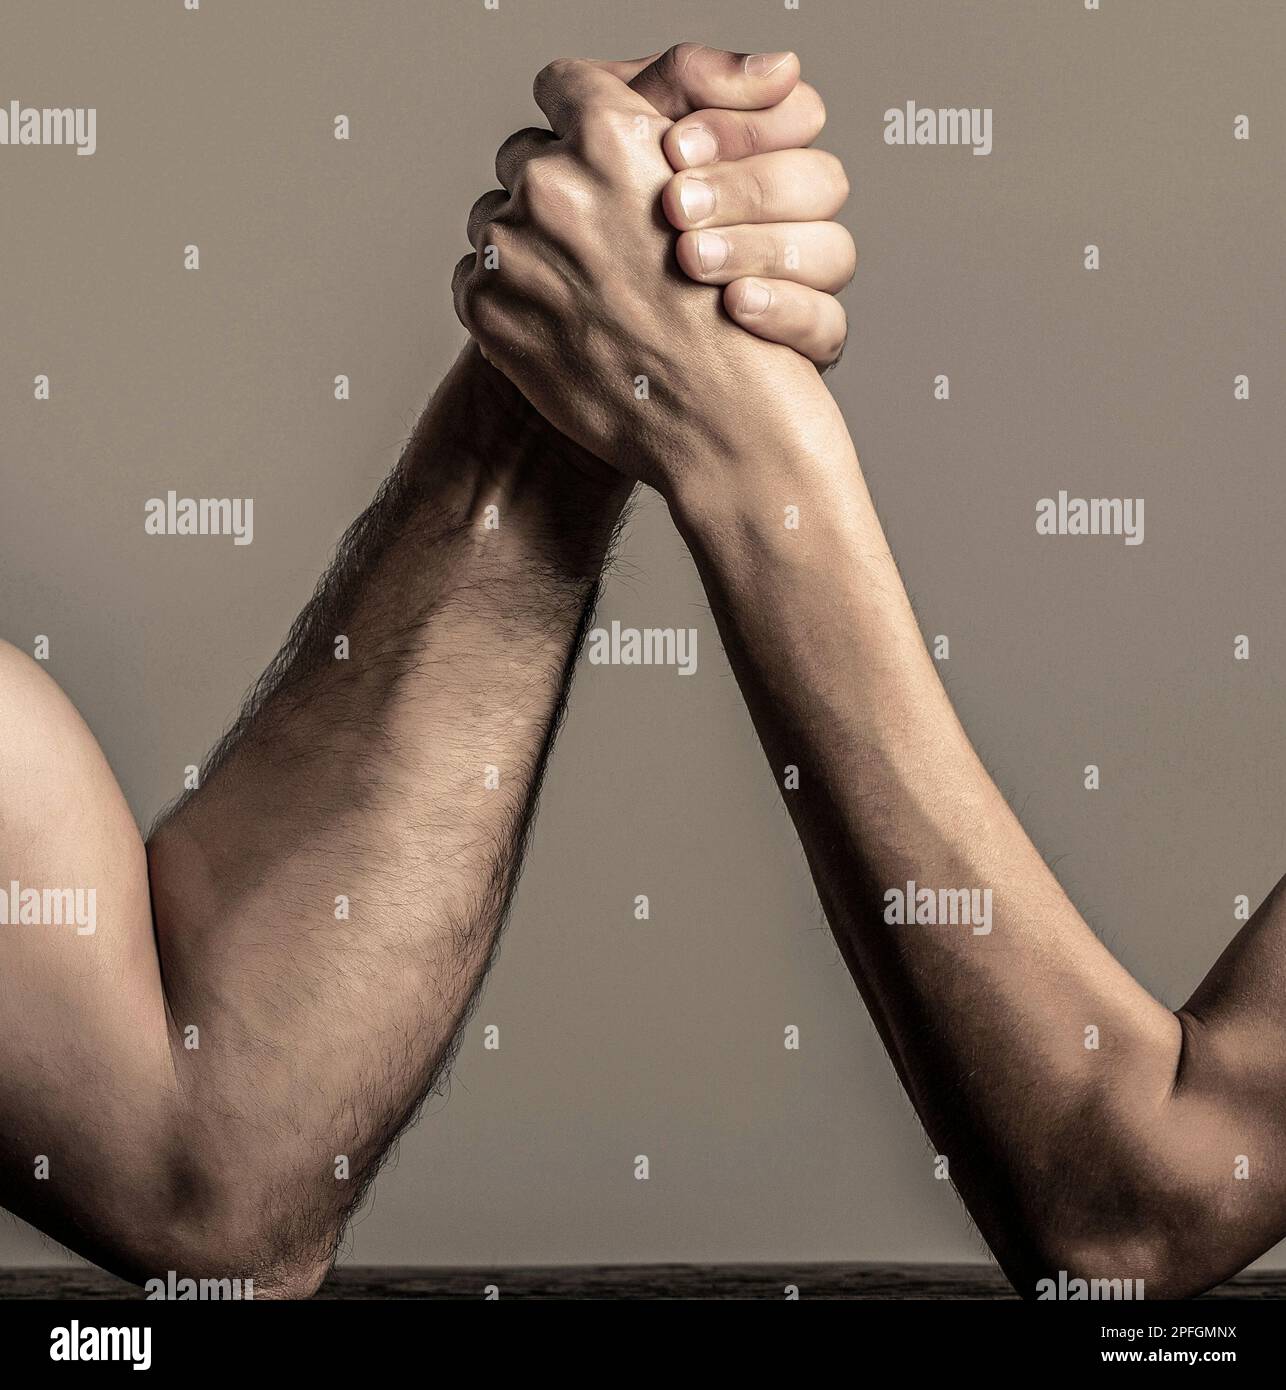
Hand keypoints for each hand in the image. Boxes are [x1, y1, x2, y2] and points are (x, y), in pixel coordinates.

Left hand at [453, 46, 852, 491]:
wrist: (717, 420)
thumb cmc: (730, 319)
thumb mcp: (715, 201)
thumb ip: (647, 152)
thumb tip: (600, 134)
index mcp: (611, 138)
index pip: (563, 85)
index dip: (577, 115)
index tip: (586, 146)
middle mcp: (552, 182)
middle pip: (524, 157)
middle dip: (553, 190)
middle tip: (594, 241)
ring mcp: (511, 247)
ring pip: (494, 218)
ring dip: (526, 245)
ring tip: (579, 291)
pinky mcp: (488, 307)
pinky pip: (476, 278)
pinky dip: (507, 296)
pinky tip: (558, 323)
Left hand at [597, 46, 852, 366]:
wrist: (603, 348)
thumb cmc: (601, 234)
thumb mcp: (622, 138)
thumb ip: (683, 82)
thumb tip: (776, 68)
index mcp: (762, 157)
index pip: (800, 114)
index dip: (744, 125)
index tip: (672, 147)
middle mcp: (794, 216)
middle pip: (823, 181)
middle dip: (745, 189)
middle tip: (675, 205)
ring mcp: (806, 283)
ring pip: (835, 252)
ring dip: (760, 248)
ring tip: (690, 258)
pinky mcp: (806, 345)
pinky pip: (828, 327)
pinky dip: (785, 310)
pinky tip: (735, 305)